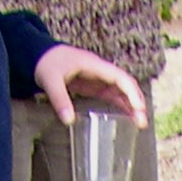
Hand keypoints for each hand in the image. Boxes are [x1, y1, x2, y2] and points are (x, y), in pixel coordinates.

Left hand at [33, 46, 149, 126]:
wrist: (39, 56)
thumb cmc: (46, 63)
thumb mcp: (50, 80)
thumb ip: (59, 99)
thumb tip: (68, 121)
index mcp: (94, 66)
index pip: (119, 77)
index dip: (131, 92)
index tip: (138, 108)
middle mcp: (100, 71)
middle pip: (125, 84)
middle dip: (136, 101)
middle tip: (141, 122)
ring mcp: (98, 79)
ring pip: (121, 91)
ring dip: (132, 106)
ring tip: (139, 124)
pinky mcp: (94, 86)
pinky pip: (112, 96)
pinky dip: (122, 106)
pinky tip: (127, 119)